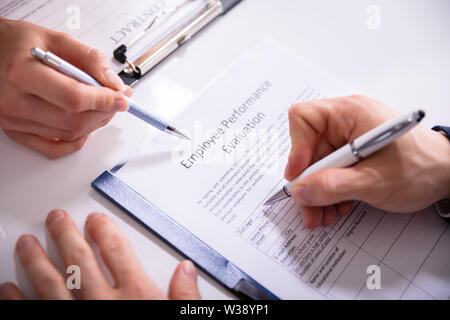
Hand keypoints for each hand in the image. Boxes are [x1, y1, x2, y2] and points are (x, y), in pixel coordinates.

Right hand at [0, 17, 131, 158]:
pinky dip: (75, 141)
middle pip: (74, 120)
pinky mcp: (15, 131)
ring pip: (68, 134)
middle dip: (104, 112)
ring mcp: (12, 120)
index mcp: (22, 73)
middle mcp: (14, 101)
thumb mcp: (56, 38)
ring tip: (103, 107)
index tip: (122, 97)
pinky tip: (85, 128)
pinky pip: (52, 149)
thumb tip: (114, 83)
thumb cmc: (17, 43)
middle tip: (117, 100)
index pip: (73, 98)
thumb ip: (89, 58)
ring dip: (95, 124)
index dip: (103, 100)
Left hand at [0, 210, 200, 299]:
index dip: (105, 232)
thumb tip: (186, 269)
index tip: (96, 220)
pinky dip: (16, 301)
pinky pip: (33, 313)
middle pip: (80, 260)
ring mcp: (76, 319)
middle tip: (55, 219)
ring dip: (36, 261)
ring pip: (51, 283)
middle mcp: (102, 303)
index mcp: (135, 296)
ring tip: (26, 243)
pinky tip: (7, 289)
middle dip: (65, 236)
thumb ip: (185, 296)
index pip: (117, 252)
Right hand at [285, 95, 449, 228]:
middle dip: (308, 182)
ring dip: (317, 192)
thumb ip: (333, 187)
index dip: (296, 148)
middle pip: (307, 148)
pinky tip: (338, 205)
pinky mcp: (353, 154)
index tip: (299, 176)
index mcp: (350, 113)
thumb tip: (300, 191)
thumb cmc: (422, 167)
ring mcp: (349, 138)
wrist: (448, 174)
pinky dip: (330, 190)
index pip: (303, 118)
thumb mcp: (374, 181)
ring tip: (325, 214)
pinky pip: (330, 171)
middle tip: (310, 209)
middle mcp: (346, 122)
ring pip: (317, 164)